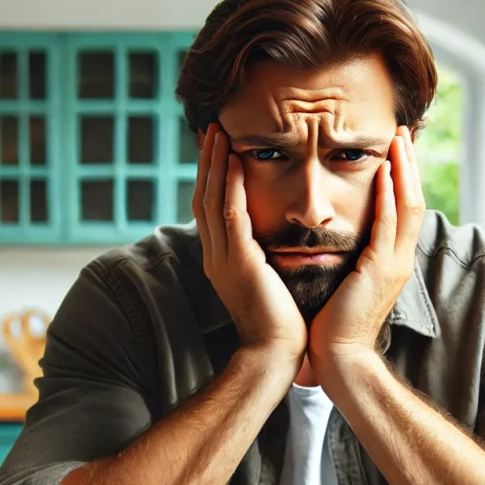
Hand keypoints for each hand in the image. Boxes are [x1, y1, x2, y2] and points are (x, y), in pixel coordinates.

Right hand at [193, 124, 307, 362]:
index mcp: (222, 260)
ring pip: (212, 200)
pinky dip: (230, 185)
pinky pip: (230, 214)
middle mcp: (216, 256)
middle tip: (211, 129)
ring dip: (215, 164)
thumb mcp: (267, 283)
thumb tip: (273, 242)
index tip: (219, 149)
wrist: (275, 355)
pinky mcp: (239, 262)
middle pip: (204, 197)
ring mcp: (223, 258)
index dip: (213, 176)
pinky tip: (234, 160)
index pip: (211, 208)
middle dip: (207, 162)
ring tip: (219, 133)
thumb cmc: (280, 325)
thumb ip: (263, 259)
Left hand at [308, 127, 424, 366]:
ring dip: (404, 170)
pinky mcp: (380, 269)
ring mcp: (394, 264)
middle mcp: (400, 259)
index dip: (403, 178)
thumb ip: (350, 257)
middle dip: (410, 165)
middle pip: (413, 200)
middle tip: (404, 132)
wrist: (338, 358)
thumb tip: (337, 238)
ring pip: (408, 206)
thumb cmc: (334, 325)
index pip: (404, 209)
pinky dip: (389, 195)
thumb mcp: (347, 282)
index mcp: (392, 261)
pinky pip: (388, 224)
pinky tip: (386, 171)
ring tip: (399, 140)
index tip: (396, 150)